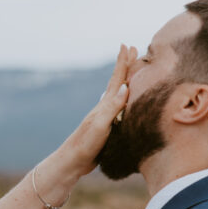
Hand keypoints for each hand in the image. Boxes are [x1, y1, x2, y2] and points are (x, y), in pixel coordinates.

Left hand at [55, 44, 137, 177]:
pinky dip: (127, 101)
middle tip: (135, 49)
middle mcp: (105, 108)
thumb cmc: (86, 144)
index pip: (117, 79)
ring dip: (128, 82)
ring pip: (120, 95)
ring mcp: (105, 118)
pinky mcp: (107, 129)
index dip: (123, 62)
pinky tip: (126, 103)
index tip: (127, 45)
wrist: (72, 163)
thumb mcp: (101, 125)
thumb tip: (126, 86)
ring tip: (134, 72)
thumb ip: (113, 107)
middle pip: (119, 82)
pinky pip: (121, 109)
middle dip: (127, 66)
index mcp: (105, 105)